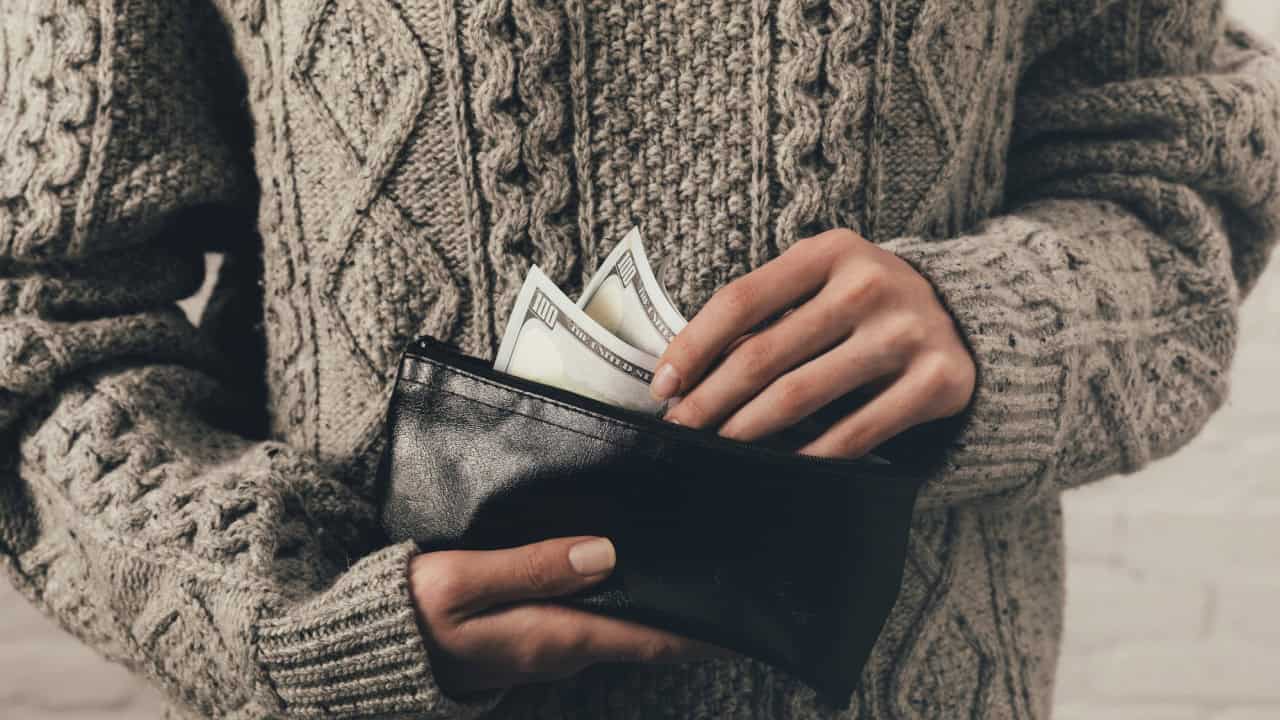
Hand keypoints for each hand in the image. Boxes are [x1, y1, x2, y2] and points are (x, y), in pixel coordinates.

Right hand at [410, 536, 726, 695]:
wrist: (367, 648)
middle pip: (641, 635)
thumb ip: (534, 567)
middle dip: (686, 615)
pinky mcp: (529, 639)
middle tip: (728, 580)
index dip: (697, 631)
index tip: (741, 614)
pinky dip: (621, 605)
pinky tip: (627, 576)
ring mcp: (545, 649)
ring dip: (655, 609)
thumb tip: (604, 553)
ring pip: (618, 628)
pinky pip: (591, 623)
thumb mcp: (465, 582)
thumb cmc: (412, 613)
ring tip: (689, 572)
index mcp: (554, 636)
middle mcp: (560, 651)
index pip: (647, 638)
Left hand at [652, 228, 974, 458]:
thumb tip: (688, 373)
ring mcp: (907, 333)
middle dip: (710, 400)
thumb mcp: (824, 283)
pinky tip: (777, 466)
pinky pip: (854, 433)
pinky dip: (808, 455)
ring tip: (717, 449)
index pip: (740, 300)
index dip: (693, 347)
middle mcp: (869, 284)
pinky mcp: (937, 382)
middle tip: (680, 429)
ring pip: (800, 396)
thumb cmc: (868, 306)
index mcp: (831, 251)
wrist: (971, 318)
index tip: (663, 386)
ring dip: (746, 431)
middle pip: (764, 354)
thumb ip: (769, 312)